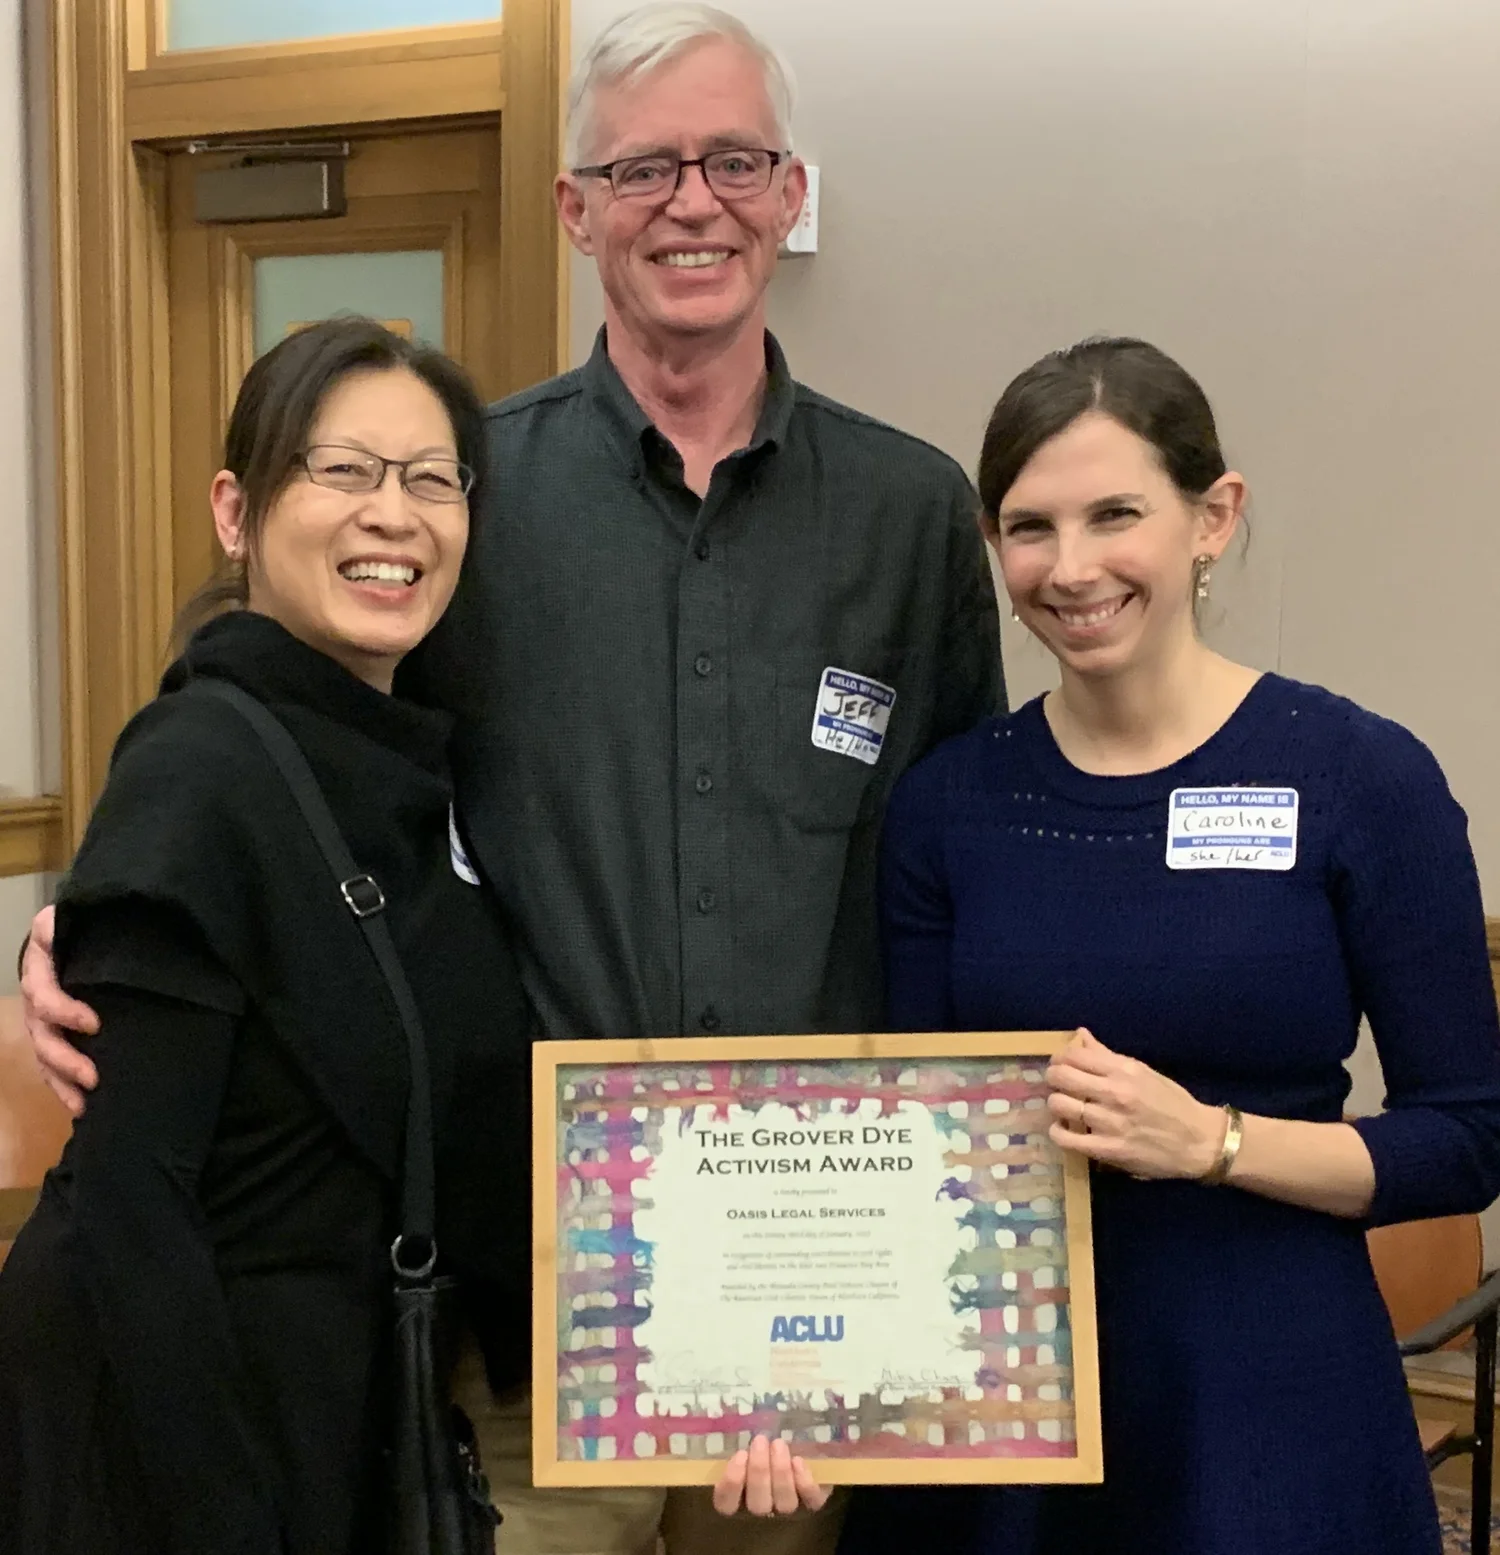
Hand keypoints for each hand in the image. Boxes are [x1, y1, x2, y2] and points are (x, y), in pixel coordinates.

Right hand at [20, 905, 99, 1116]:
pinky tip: (79, 1106)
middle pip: (39, 1022)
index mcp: (47, 948)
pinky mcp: (52, 1027)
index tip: (94, 1024)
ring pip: (41, 1046)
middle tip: (93, 1075)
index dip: (61, 1006)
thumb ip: (109, 925)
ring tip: (85, 1098)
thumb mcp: (109, 916)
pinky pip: (48, 1060)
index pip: (40, 981)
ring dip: (60, 1076)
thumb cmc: (111, 921)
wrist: (106, 926)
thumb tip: (133, 934)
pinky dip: (62, 1084)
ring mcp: (41, 1005)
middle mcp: (38, 978)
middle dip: (63, 1054)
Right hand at [712, 1435, 828, 1518]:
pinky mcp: (812, 1503)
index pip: (726, 1504)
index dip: (731, 1484)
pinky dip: (804, 1482)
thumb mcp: (749, 1441)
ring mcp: (789, 1509)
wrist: (802, 1449)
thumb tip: (729, 1418)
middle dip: (759, 1471)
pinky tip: (798, 1461)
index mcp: (739, 1497)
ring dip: (780, 1473)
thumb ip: (739, 1439)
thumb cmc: (764, 1443)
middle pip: (758, 1504)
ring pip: (784, 1504)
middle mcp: (763, 1507)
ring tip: (779, 1444)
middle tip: (760, 1440)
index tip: (740, 1454)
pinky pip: (810, 1501)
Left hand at [1045, 1027, 1223, 1180]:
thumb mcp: (1142, 1072)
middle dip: (1053, 1078)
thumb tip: (1080, 1035)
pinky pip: (1066, 1139)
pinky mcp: (1109, 1150)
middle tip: (1059, 1085)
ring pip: (1060, 1105)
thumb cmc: (1172, 1103)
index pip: (1074, 1055)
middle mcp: (1114, 1093)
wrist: (1200, 1141)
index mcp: (1124, 1070)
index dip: (1060, 1058)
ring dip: (1056, 1104)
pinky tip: (1064, 1129)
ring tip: (1065, 1107)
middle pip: (1060, 1077)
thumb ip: (1108, 1055)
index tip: (1062, 1064)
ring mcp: (1110, 1122)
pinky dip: (1058, 1132)